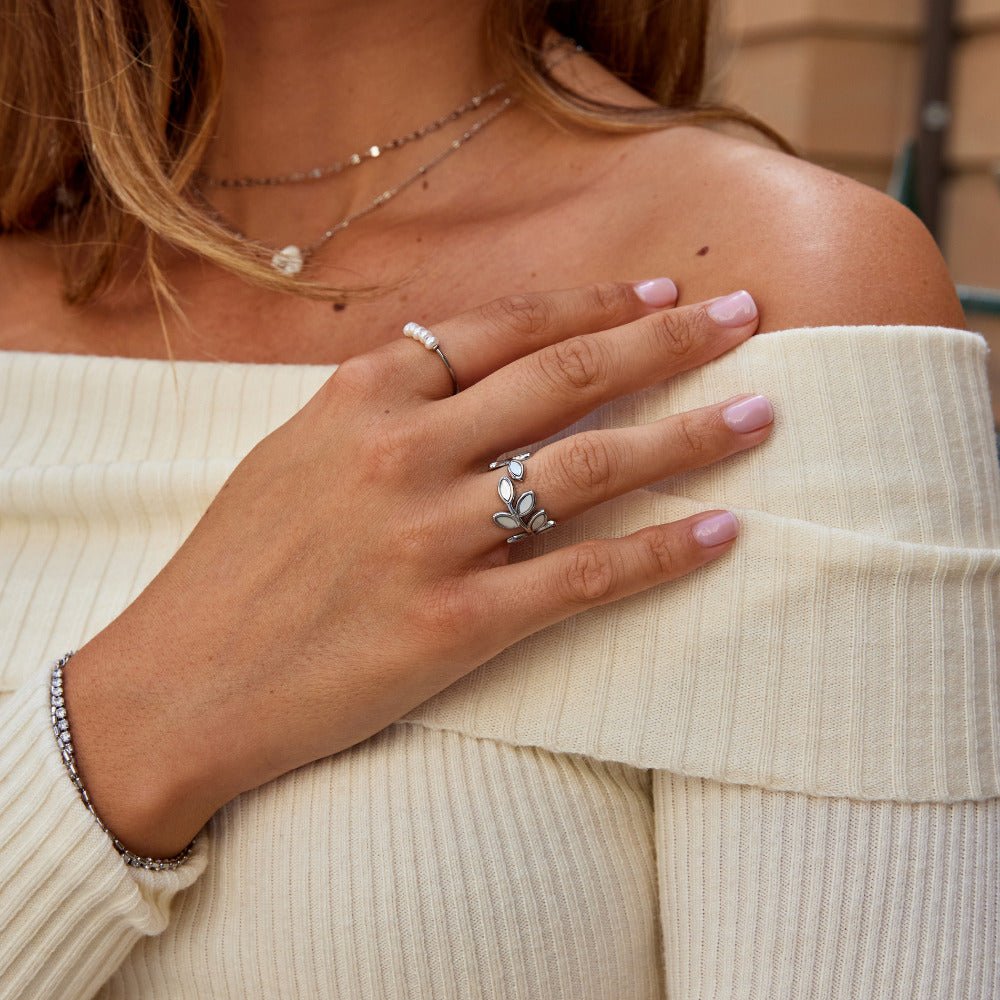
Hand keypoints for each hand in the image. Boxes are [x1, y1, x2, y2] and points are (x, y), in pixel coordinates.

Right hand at [66, 281, 771, 857]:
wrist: (176, 685)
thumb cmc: (232, 567)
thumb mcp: (295, 452)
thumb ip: (382, 406)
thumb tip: (471, 373)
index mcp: (362, 397)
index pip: (505, 328)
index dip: (593, 305)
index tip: (660, 295)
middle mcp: (405, 451)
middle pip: (568, 377)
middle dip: (669, 341)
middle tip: (744, 317)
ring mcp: (433, 537)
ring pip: (592, 466)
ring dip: (688, 433)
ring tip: (759, 414)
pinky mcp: (455, 625)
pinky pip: (584, 576)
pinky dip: (660, 552)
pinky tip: (720, 531)